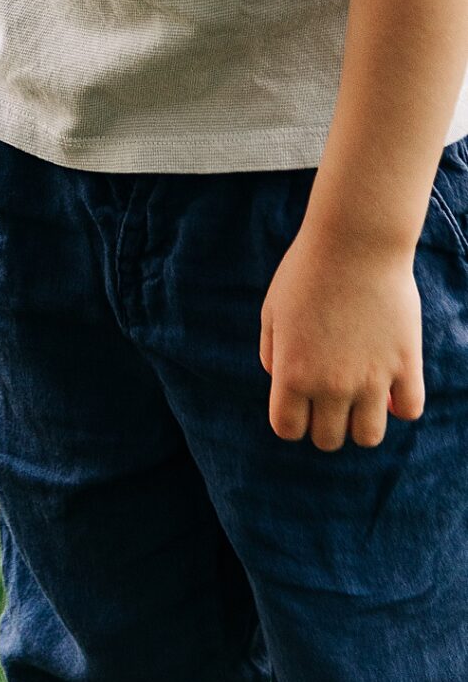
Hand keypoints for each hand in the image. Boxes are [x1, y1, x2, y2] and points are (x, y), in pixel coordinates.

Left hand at [260, 218, 424, 448]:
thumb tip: (282, 384)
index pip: (288, 430)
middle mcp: (330, 385)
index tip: (298, 402)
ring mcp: (372, 380)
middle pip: (328, 440)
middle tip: (329, 395)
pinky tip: (390, 383)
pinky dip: (399, 405)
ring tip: (359, 394)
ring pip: (368, 437)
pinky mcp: (406, 367)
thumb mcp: (272, 310)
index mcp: (292, 373)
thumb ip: (272, 354)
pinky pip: (409, 411)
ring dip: (361, 421)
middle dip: (325, 423)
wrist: (354, 242)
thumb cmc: (307, 271)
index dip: (292, 420)